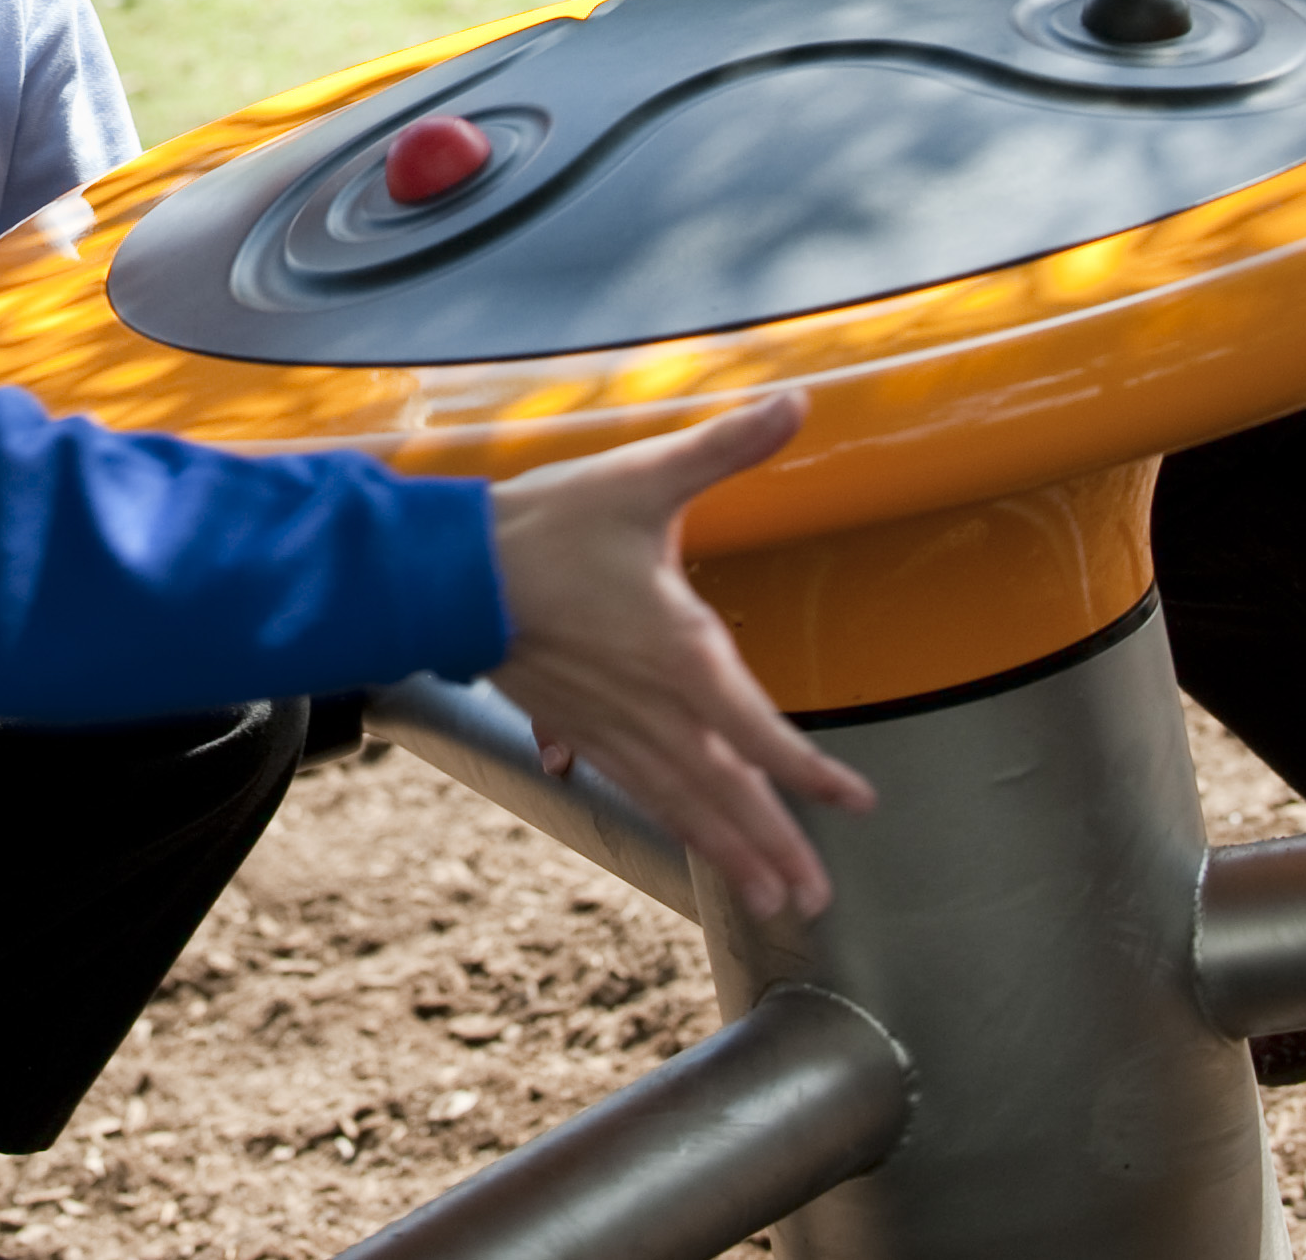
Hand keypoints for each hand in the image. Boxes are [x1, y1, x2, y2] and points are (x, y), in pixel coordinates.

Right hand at [489, 394, 876, 917]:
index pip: (759, 732)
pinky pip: (634, 786)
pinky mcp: (575, 724)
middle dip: (772, 848)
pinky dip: (667, 820)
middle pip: (724, 793)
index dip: (810, 775)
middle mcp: (650, 706)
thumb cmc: (550, 525)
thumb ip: (725, 445)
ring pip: (680, 802)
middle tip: (813, 904)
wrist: (448, 572)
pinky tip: (681, 840)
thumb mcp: (645, 477)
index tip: (856, 806)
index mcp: (679, 654)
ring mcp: (609, 725)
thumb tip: (797, 402)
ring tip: (768, 901)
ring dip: (726, 853)